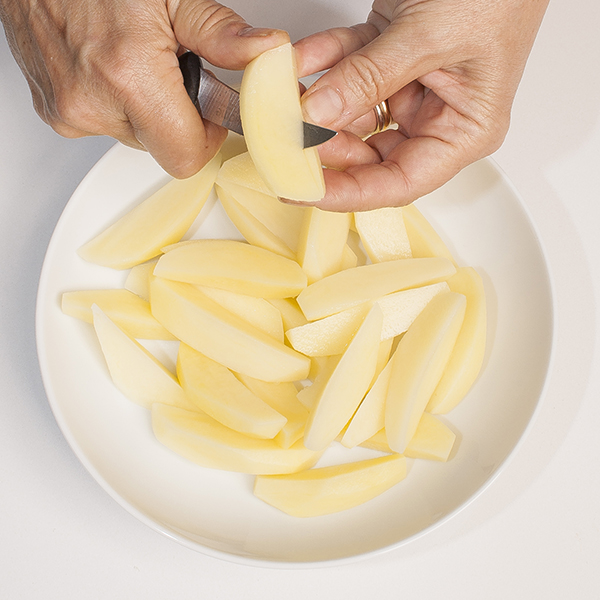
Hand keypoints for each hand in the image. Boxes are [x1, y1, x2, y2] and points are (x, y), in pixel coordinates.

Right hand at [0, 0, 287, 176]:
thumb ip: (220, 33)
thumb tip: (267, 53)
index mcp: (128, 75)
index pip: (186, 157)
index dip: (205, 139)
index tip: (209, 112)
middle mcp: (92, 102)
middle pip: (162, 148)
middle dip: (176, 117)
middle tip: (170, 70)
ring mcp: (68, 111)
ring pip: (135, 137)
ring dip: (145, 108)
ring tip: (134, 60)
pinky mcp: (54, 112)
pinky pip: (105, 124)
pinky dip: (116, 103)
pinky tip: (110, 66)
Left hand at [294, 0, 548, 210]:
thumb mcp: (431, 36)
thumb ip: (370, 77)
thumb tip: (317, 114)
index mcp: (464, 130)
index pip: (400, 182)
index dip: (351, 193)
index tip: (307, 190)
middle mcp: (436, 114)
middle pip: (368, 153)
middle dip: (324, 145)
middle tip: (284, 141)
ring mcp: (410, 85)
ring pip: (350, 111)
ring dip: (315, 102)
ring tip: (284, 98)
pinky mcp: (388, 54)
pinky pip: (346, 66)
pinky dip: (321, 60)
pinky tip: (298, 61)